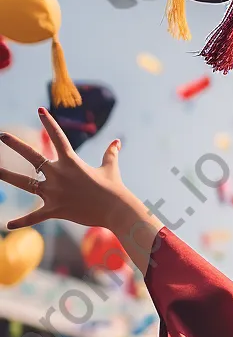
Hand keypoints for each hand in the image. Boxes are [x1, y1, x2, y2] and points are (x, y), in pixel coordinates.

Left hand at [0, 108, 129, 229]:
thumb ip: (110, 154)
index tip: (39, 110)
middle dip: (16, 144)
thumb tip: (117, 141)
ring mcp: (54, 192)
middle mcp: (59, 174)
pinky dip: (22, 221)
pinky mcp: (55, 209)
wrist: (116, 209)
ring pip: (24, 183)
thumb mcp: (111, 168)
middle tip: (2, 135)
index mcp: (72, 162)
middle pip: (33, 157)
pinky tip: (9, 225)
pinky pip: (34, 216)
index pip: (57, 138)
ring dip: (7, 175)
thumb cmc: (114, 188)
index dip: (49, 123)